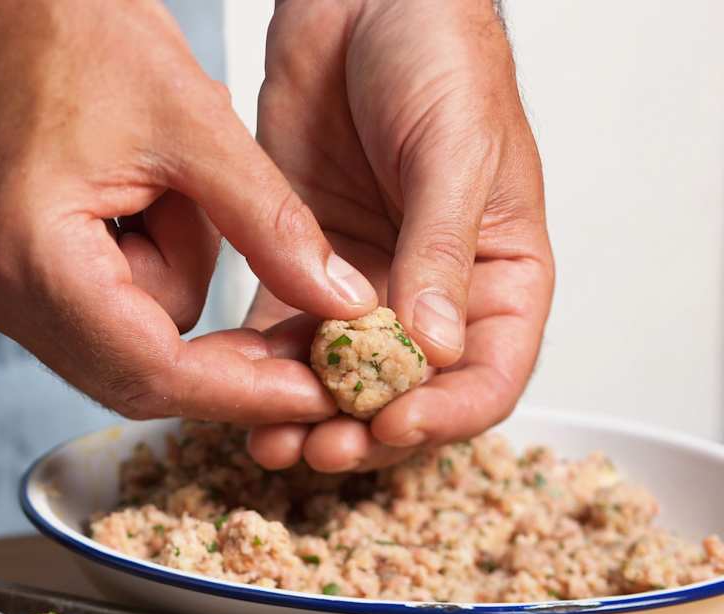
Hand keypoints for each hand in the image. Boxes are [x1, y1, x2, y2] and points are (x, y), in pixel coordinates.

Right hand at [0, 0, 378, 422]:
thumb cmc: (70, 31)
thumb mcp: (195, 124)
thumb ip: (272, 226)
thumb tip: (340, 302)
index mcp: (30, 254)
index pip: (150, 369)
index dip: (242, 390)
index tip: (315, 393)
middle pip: (132, 371)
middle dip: (216, 347)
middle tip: (298, 327)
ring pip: (123, 340)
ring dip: (173, 281)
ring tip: (173, 189)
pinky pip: (97, 310)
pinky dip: (141, 269)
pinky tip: (144, 200)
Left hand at [246, 0, 554, 470]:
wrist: (361, 1)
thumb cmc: (436, 55)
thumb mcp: (455, 150)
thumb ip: (442, 250)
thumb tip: (435, 348)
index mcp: (499, 275)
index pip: (487, 375)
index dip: (444, 414)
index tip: (391, 422)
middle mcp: (432, 294)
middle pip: (406, 395)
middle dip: (362, 430)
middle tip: (316, 449)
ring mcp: (364, 285)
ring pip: (338, 379)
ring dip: (305, 416)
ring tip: (267, 444)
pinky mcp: (301, 267)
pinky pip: (283, 335)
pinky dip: (262, 370)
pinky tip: (232, 389)